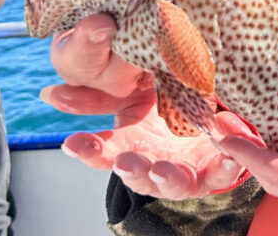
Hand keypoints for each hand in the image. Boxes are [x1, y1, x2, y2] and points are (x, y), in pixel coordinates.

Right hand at [41, 14, 257, 198]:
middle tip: (125, 162)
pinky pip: (223, 172)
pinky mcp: (216, 169)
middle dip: (131, 170)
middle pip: (137, 175)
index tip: (73, 142)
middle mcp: (153, 165)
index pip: (102, 152)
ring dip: (168, 178)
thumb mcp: (130, 94)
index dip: (88, 150)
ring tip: (164, 170)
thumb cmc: (162, 107)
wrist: (206, 114)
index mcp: (129, 148)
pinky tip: (229, 157)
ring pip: (174, 183)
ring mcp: (185, 172)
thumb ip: (94, 96)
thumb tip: (48, 95)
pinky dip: (226, 165)